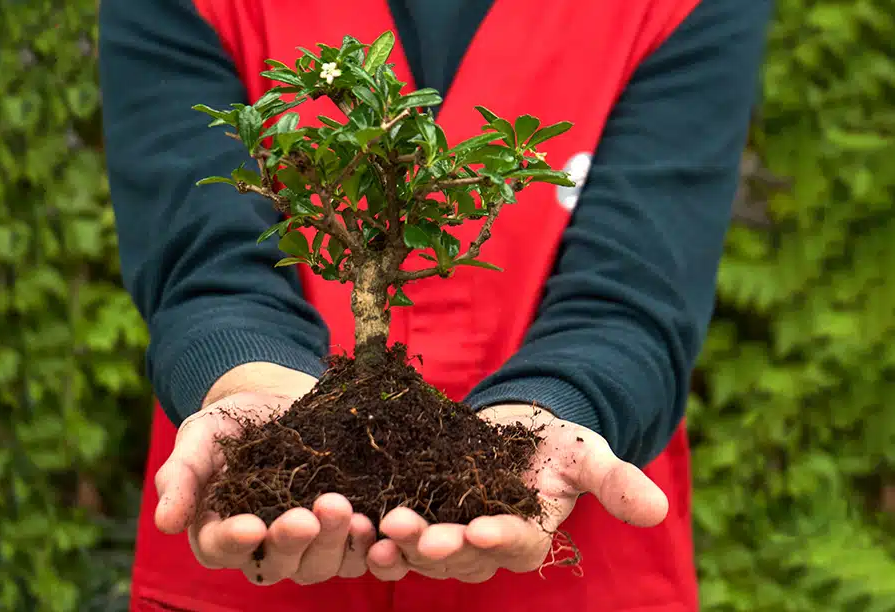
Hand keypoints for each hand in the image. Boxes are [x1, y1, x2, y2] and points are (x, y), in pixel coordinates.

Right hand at [153, 362, 376, 584]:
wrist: (282, 398)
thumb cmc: (233, 420)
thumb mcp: (199, 436)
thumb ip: (179, 475)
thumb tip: (163, 523)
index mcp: (218, 530)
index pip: (220, 549)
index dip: (235, 542)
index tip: (251, 527)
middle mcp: (263, 547)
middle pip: (276, 563)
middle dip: (293, 541)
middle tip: (308, 515)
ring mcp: (307, 545)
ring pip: (319, 565)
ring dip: (334, 544)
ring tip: (346, 511)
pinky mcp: (344, 532)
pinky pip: (358, 556)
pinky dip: (370, 548)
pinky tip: (378, 525)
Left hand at [365, 404, 667, 581]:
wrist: (513, 425)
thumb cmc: (556, 443)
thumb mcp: (588, 454)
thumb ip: (616, 482)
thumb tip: (660, 509)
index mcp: (529, 535)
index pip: (517, 546)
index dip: (500, 540)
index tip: (480, 528)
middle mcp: (486, 545)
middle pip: (462, 556)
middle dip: (438, 545)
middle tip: (412, 529)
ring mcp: (449, 533)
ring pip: (424, 551)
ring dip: (402, 544)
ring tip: (381, 527)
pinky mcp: (420, 514)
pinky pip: (398, 533)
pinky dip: (378, 534)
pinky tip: (360, 524)